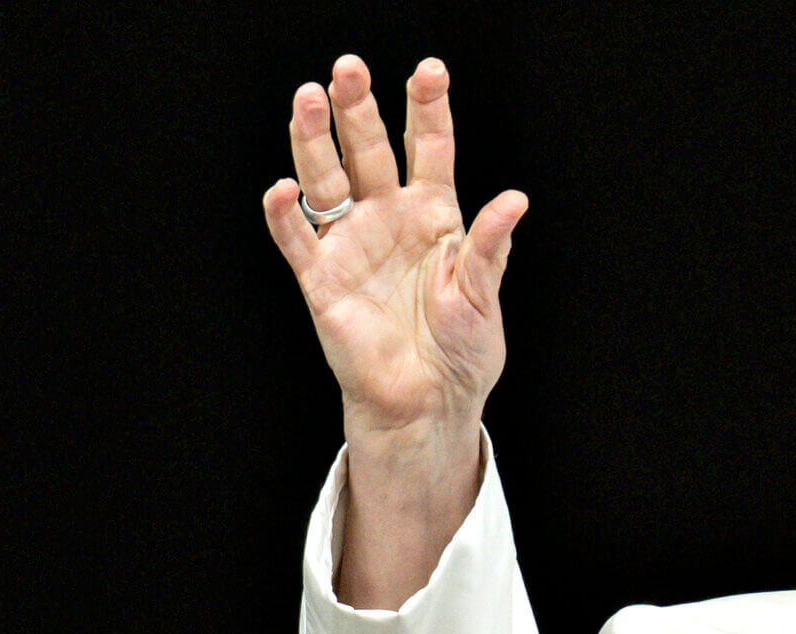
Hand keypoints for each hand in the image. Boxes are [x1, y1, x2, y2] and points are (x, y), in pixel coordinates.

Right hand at [264, 55, 524, 434]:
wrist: (429, 403)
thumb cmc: (461, 351)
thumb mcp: (482, 296)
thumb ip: (489, 246)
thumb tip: (514, 201)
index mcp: (434, 215)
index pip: (429, 149)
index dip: (428, 110)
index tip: (429, 71)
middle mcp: (389, 218)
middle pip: (371, 151)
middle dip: (360, 109)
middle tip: (349, 68)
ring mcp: (352, 244)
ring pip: (328, 181)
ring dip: (316, 142)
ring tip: (309, 99)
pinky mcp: (322, 279)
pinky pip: (298, 240)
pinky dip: (286, 216)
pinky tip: (282, 189)